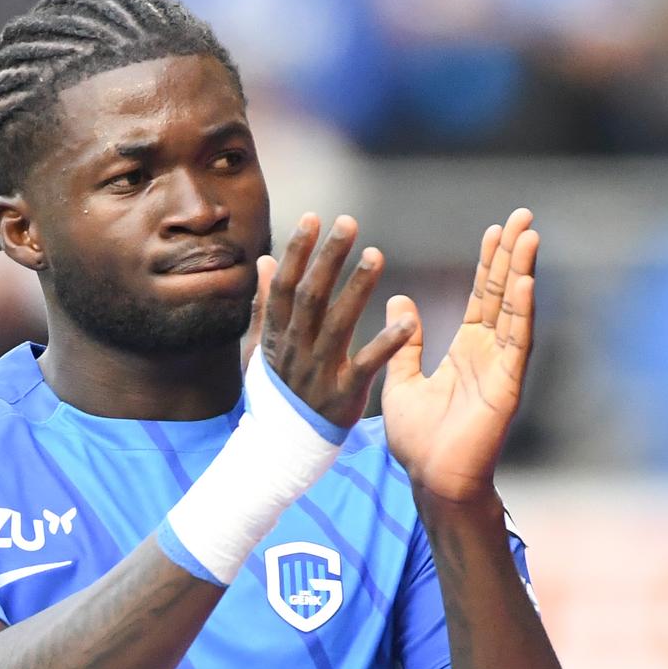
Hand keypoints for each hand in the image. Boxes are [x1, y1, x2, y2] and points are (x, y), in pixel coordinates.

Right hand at [255, 213, 418, 429]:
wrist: (281, 450)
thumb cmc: (276, 393)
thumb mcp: (259, 350)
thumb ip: (264, 305)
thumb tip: (264, 260)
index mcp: (277, 336)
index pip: (285, 286)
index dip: (297, 251)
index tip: (313, 218)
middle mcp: (295, 350)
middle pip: (311, 297)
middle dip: (328, 258)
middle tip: (348, 222)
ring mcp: (317, 373)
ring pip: (336, 323)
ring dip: (356, 288)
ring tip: (376, 255)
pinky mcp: (342, 396)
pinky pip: (366, 365)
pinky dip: (387, 343)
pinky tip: (408, 321)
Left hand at [382, 208, 537, 501]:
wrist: (432, 482)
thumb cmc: (419, 442)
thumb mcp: (401, 381)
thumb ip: (404, 342)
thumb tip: (399, 300)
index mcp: (467, 350)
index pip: (484, 296)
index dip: (490, 262)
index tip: (496, 229)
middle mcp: (490, 353)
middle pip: (505, 293)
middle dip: (513, 254)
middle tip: (523, 216)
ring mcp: (502, 368)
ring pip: (515, 310)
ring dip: (523, 271)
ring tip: (528, 235)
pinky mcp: (507, 386)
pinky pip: (516, 342)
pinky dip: (522, 311)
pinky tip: (525, 281)